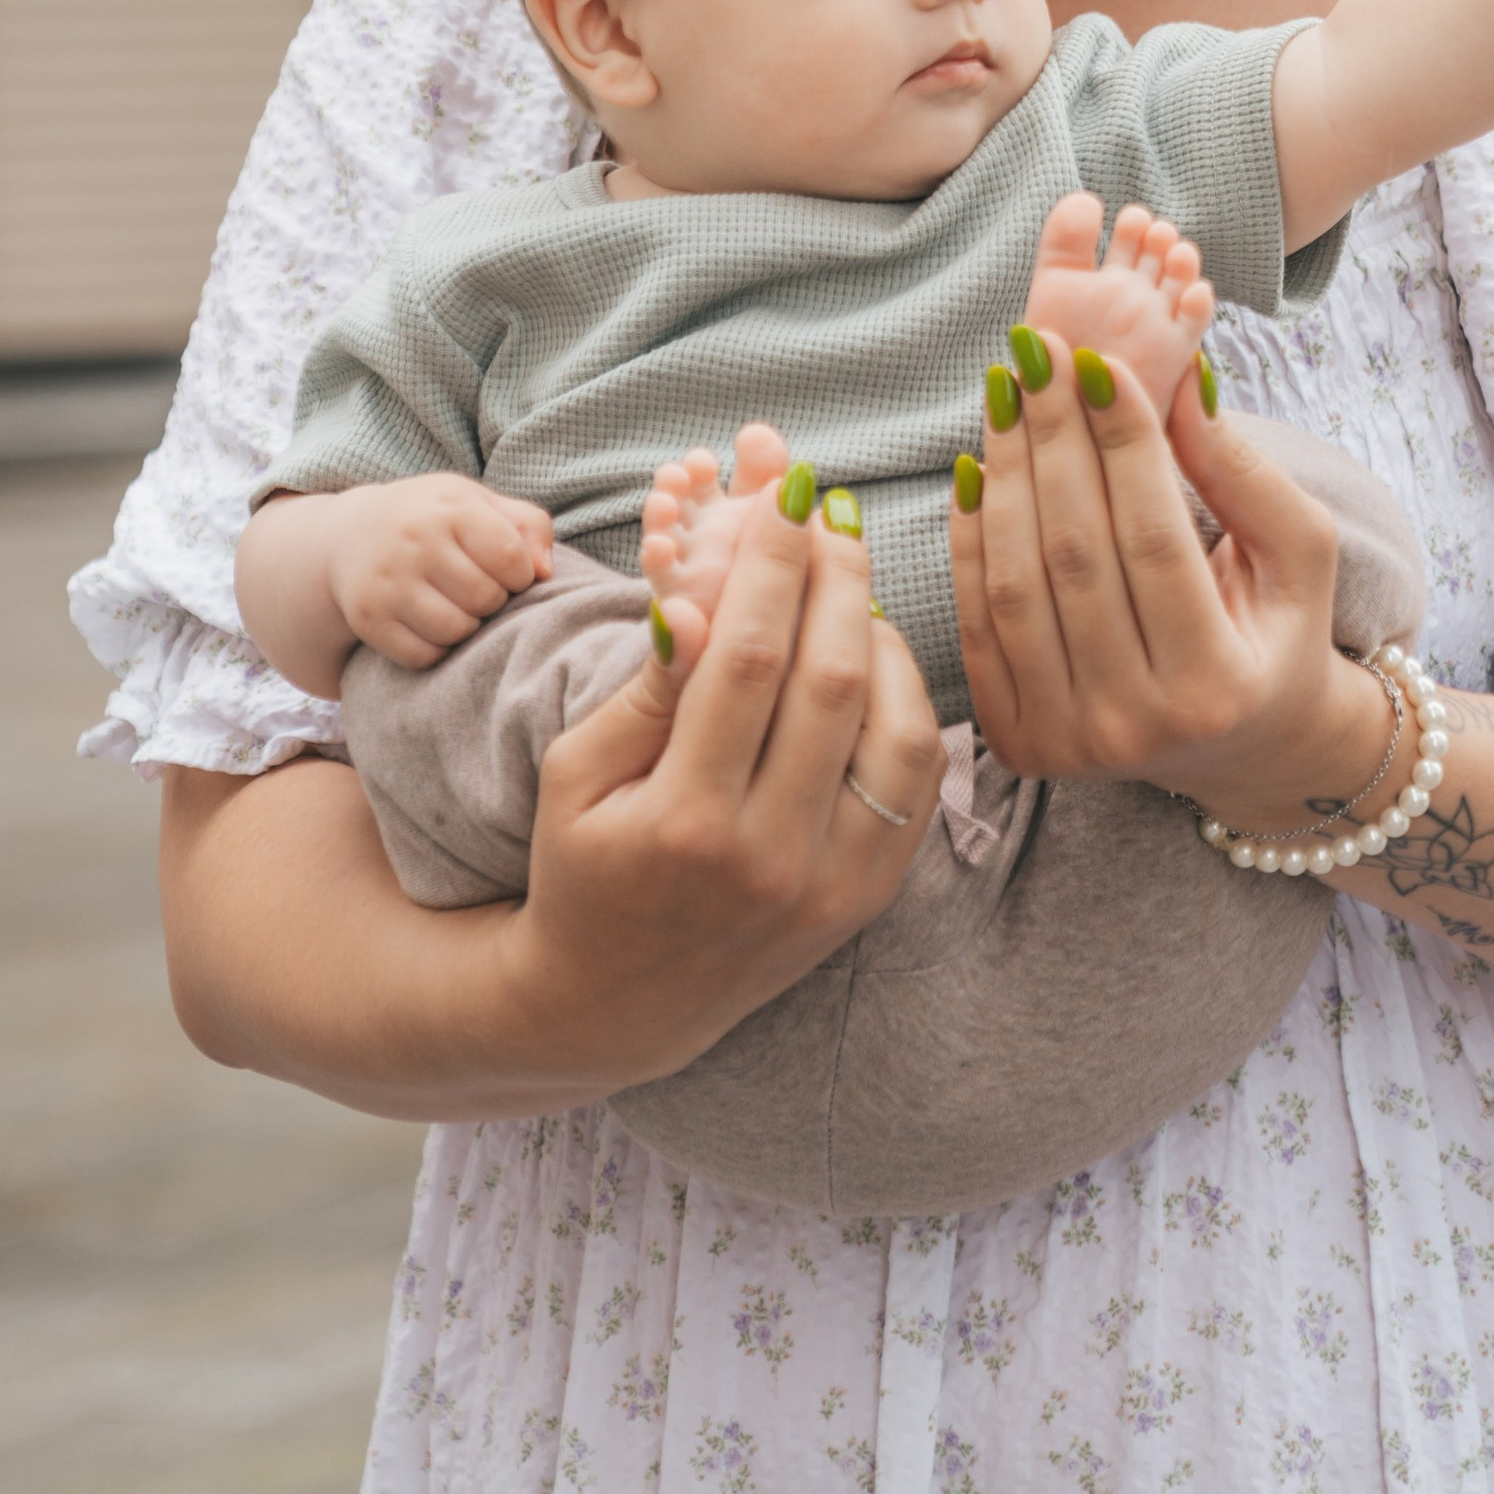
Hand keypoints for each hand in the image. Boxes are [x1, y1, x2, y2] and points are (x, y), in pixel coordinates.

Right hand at [326, 474, 555, 668]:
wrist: (351, 534)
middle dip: (493, 601)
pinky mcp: (367, 618)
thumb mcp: (478, 503)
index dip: (520, 574)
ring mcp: (386, 581)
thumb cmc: (434, 519)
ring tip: (458, 606)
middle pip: (485, 598)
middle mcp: (414, 540)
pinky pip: (423, 656)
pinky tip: (430, 624)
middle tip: (477, 589)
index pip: (510, 558)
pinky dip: (437, 649)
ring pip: (456, 631)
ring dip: (468, 627)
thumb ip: (527, 525)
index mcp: (450, 506)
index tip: (507, 572)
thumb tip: (546, 573)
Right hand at [498, 466, 943, 1088]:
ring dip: (884, 633)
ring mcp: (832, 884)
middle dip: (838, 574)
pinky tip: (873, 652)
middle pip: (834, 680)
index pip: (751, 658)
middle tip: (831, 509)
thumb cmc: (583, 863)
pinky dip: (909, 701)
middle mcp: (772, 858)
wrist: (618, 1002)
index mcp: (686, 823)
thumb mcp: (575, 774)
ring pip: (900, 727)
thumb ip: (643, 690)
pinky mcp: (869, 896)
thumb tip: (693, 598)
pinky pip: (919, 780)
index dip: (776, 562)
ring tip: (850, 579)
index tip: (786, 492)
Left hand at [948, 328, 1395, 827]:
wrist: (1245, 748)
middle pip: (1074, 555)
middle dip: (1053, 438)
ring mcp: (1066, 742)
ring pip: (1015, 583)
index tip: (1097, 359)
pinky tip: (979, 464)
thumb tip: (1179, 379)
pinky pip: (977, 621)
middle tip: (1037, 351)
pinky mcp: (1016, 742)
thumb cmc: (1279, 631)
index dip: (1122, 441)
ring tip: (1007, 390)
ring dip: (1005, 474)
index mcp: (1215, 686)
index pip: (1154, 538)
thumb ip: (1243, 471)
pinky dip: (970, 539)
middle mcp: (1133, 725)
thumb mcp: (1299, 553)